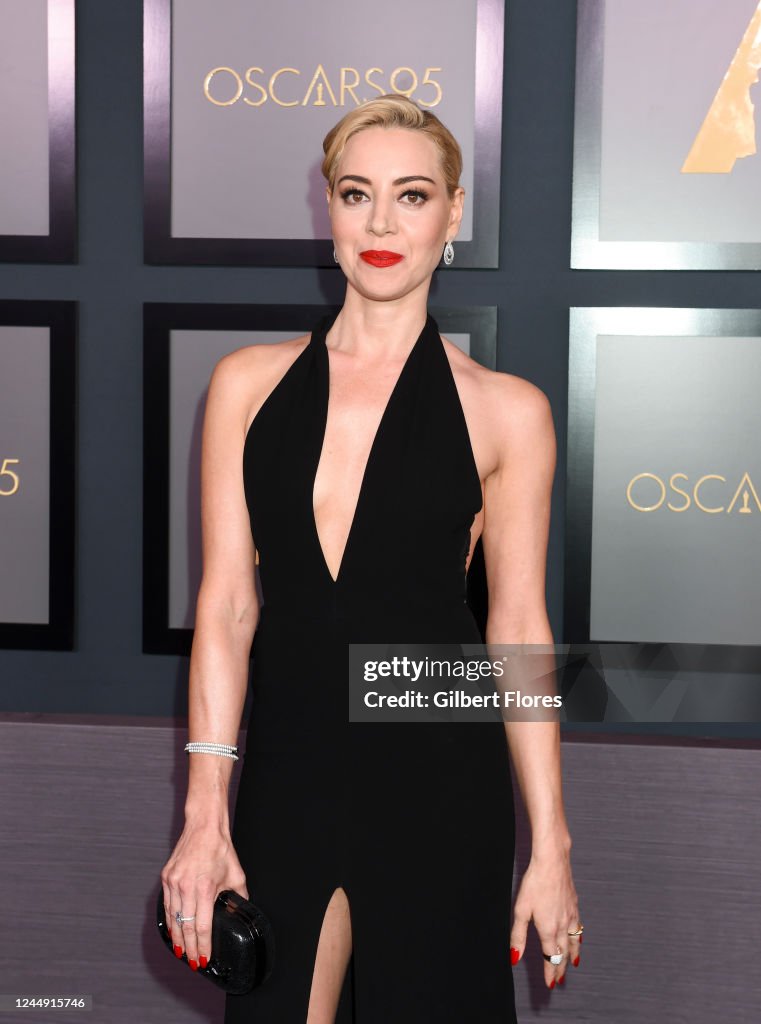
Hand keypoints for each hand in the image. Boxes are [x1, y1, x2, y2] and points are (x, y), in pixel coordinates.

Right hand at [161, 820, 247, 970]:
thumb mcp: (236, 874)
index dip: (203, 946)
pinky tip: (174, 931)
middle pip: (185, 927)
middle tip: (193, 962)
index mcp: (205, 887)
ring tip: (183, 952)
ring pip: (173, 919)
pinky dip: (170, 921)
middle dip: (190, 949)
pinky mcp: (166, 878)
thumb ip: (239, 896)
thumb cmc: (220, 848)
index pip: (201, 926)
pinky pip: (166, 906)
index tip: (204, 959)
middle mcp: (186, 886)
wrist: (204, 826)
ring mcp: (173, 882)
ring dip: (178, 938)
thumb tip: (241, 911)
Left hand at [509, 847, 580, 988]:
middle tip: (559, 981)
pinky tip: (578, 939)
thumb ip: (518, 936)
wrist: (553, 861)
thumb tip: (514, 958)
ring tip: (571, 965)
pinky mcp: (575, 905)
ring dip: (571, 956)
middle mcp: (563, 926)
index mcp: (548, 929)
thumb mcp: (521, 910)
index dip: (549, 971)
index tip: (550, 983)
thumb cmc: (535, 883)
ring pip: (574, 943)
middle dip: (560, 968)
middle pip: (563, 953)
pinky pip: (579, 929)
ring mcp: (571, 915)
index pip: (550, 957)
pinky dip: (578, 940)